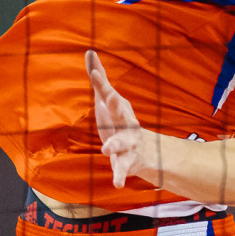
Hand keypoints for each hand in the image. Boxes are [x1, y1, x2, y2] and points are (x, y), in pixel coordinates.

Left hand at [86, 50, 153, 188]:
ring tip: (105, 149)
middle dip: (116, 105)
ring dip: (113, 145)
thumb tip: (89, 51)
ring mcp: (128, 141)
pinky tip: (117, 184)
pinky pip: (123, 169)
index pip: (108, 92)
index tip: (94, 72)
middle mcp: (125, 122)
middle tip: (110, 97)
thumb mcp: (108, 100)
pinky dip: (120, 176)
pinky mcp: (126, 161)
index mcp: (118, 107)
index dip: (101, 83)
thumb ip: (99, 78)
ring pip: (121, 142)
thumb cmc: (119, 120)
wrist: (145, 149)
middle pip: (120, 112)